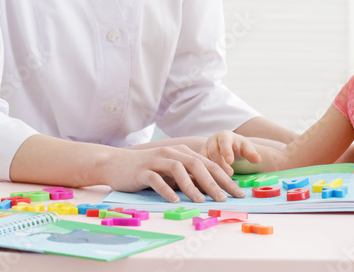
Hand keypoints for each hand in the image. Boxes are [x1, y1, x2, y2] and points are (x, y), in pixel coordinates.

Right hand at [102, 145, 246, 202]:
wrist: (116, 164)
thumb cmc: (147, 170)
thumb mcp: (171, 172)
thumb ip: (188, 177)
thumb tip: (211, 190)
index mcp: (182, 153)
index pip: (209, 165)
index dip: (225, 178)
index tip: (237, 193)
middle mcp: (171, 153)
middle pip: (197, 165)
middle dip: (213, 182)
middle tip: (224, 199)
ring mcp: (156, 160)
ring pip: (178, 169)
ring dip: (191, 186)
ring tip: (201, 200)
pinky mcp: (142, 170)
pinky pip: (156, 179)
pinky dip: (166, 189)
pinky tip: (174, 201)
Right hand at [201, 130, 261, 175]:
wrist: (228, 147)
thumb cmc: (238, 147)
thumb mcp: (246, 148)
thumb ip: (251, 153)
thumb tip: (258, 159)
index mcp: (224, 136)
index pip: (224, 141)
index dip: (226, 151)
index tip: (231, 161)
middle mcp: (212, 141)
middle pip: (213, 151)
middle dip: (221, 163)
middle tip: (230, 173)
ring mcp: (204, 149)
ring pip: (204, 159)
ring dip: (211, 169)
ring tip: (219, 180)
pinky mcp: (199, 158)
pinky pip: (199, 166)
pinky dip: (203, 173)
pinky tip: (207, 182)